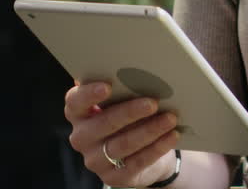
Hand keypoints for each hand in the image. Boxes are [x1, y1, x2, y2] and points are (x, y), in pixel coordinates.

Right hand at [65, 81, 180, 187]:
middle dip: (130, 112)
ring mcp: (96, 160)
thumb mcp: (122, 101)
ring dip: (149, 130)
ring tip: (170, 118)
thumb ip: (122, 88)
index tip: (108, 86)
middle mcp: (82, 138)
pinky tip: (172, 135)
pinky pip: (137, 161)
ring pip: (122, 144)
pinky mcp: (114, 177)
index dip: (89, 94)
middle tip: (153, 102)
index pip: (75, 103)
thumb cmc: (130, 116)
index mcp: (79, 114)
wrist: (142, 151)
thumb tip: (138, 70)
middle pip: (103, 124)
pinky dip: (157, 147)